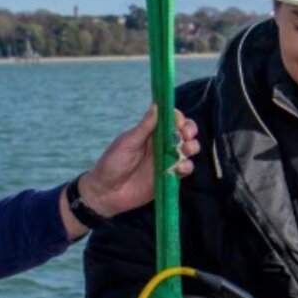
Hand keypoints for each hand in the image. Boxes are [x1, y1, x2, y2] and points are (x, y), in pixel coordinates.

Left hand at [72, 104, 200, 224]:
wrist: (105, 193)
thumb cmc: (111, 164)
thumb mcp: (127, 142)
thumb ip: (145, 126)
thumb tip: (156, 104)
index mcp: (150, 133)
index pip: (170, 120)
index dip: (178, 118)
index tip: (179, 121)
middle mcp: (160, 145)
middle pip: (184, 133)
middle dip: (190, 131)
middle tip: (186, 135)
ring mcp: (166, 161)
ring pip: (188, 150)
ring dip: (192, 147)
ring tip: (185, 150)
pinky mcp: (168, 177)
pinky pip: (184, 170)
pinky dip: (187, 167)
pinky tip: (179, 168)